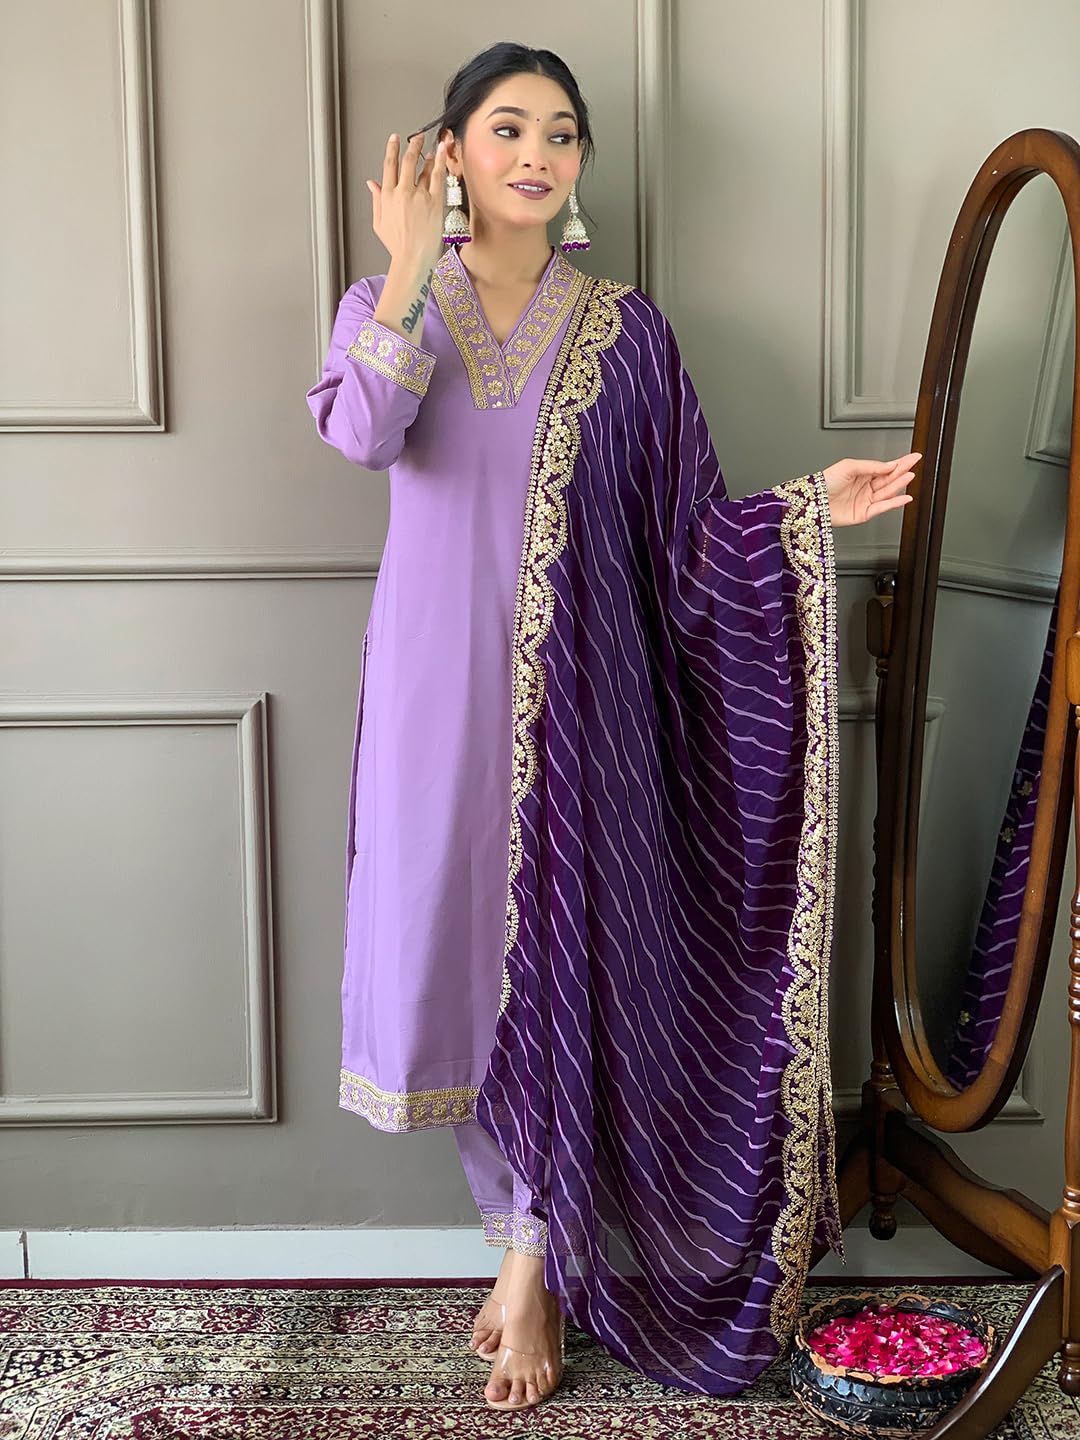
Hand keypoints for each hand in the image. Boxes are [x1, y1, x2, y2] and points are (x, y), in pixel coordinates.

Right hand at [365, 132, 447, 266]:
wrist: (412, 259)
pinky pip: (438, 177)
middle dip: (413, 145)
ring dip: (429, 154)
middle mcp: (403, 193)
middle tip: (418, 137)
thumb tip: (372, 184)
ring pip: (423, 167)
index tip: (395, 140)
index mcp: (388, 196)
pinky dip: (441, 161)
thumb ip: (376, 200)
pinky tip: (443, 151)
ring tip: (434, 147)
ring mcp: (420, 196)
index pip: (389, 165)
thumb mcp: (379, 223)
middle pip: (407, 161)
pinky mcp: (435, 202)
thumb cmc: (397, 246)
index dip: (392, 149)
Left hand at [821, 452, 920, 526]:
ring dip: (900, 484)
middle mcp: (865, 487)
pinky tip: (904, 497)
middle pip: (889, 479)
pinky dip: (894, 503)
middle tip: (915, 464)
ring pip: (887, 492)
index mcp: (862, 474)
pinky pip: (882, 508)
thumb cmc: (824, 483)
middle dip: (902, 471)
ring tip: (910, 476)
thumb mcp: (849, 466)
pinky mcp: (864, 514)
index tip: (913, 457)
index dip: (900, 462)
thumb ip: (871, 466)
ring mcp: (865, 501)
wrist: (812, 501)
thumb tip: (889, 465)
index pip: (885, 467)